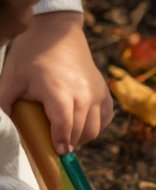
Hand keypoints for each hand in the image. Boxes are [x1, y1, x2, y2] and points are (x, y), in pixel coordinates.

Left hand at [0, 12, 112, 153]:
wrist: (58, 31)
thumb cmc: (33, 54)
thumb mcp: (13, 76)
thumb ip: (5, 101)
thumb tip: (3, 124)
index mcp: (59, 91)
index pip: (64, 126)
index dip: (61, 142)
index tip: (58, 151)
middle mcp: (82, 94)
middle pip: (81, 132)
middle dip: (70, 143)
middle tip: (60, 146)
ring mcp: (96, 93)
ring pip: (94, 129)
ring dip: (82, 137)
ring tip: (70, 136)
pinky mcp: (104, 92)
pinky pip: (105, 118)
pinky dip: (95, 126)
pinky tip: (83, 123)